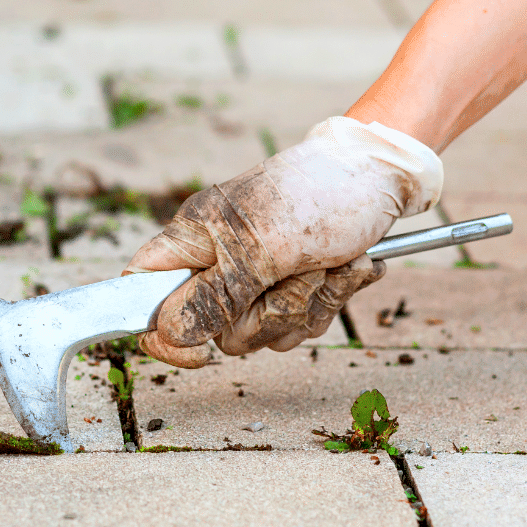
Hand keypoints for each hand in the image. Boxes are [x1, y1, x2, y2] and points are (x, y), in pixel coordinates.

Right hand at [124, 116, 441, 366]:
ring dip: (304, 304)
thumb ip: (213, 296)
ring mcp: (255, 278)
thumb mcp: (263, 249)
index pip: (140, 290)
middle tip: (292, 272)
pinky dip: (327, 301)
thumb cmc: (321, 192)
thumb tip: (169, 333)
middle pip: (211, 327)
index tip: (197, 350)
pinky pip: (296, 325)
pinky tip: (343, 266)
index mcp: (193, 239)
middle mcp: (217, 260)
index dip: (157, 329)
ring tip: (325, 261)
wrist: (385, 175)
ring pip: (260, 332)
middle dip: (264, 313)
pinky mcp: (291, 287)